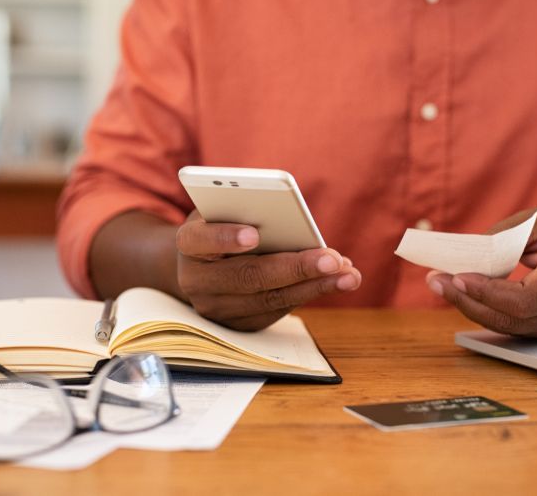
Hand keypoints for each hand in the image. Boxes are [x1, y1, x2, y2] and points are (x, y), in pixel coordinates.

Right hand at [176, 212, 361, 330]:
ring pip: (268, 299)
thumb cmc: (222, 225)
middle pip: (247, 277)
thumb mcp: (225, 210)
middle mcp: (196, 281)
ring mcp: (215, 308)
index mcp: (188, 243)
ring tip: (348, 273)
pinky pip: (277, 311)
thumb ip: (246, 211)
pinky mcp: (237, 325)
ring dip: (314, 286)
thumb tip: (294, 224)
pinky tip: (337, 281)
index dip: (225, 237)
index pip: (200, 240)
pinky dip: (309, 294)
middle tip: (331, 259)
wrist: (201, 265)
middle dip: (294, 268)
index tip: (254, 235)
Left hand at [427, 208, 536, 336]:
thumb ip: (502, 240)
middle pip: (514, 319)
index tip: (457, 277)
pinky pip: (514, 326)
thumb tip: (464, 261)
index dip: (489, 292)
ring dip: (471, 307)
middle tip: (436, 281)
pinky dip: (485, 311)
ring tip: (441, 285)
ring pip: (510, 327)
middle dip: (469, 301)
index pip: (527, 299)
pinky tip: (462, 294)